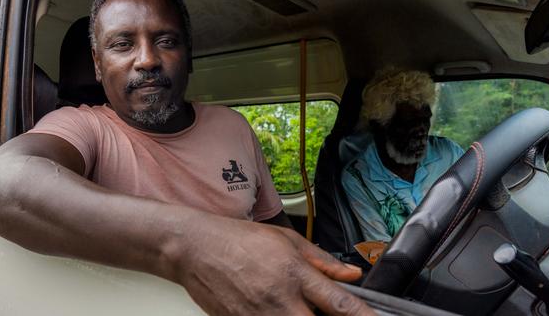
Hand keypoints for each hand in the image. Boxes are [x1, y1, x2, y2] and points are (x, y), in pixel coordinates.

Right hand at [178, 218, 375, 314]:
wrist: (197, 249)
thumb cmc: (239, 240)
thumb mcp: (287, 240)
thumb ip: (322, 261)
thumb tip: (351, 275)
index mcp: (296, 275)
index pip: (341, 305)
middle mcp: (281, 302)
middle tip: (329, 310)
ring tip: (298, 305)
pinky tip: (279, 309)